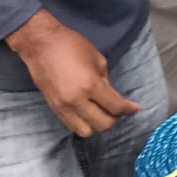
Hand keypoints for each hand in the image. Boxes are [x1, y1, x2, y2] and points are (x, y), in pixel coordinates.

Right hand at [5, 9, 139, 137]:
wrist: (41, 44)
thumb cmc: (71, 45)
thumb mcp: (98, 59)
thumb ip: (106, 81)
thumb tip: (112, 96)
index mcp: (91, 85)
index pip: (115, 107)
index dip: (128, 109)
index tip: (135, 108)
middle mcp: (77, 100)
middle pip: (103, 124)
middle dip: (114, 117)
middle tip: (118, 108)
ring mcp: (64, 107)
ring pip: (87, 131)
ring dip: (97, 124)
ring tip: (101, 111)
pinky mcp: (54, 108)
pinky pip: (72, 126)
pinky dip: (83, 123)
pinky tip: (88, 113)